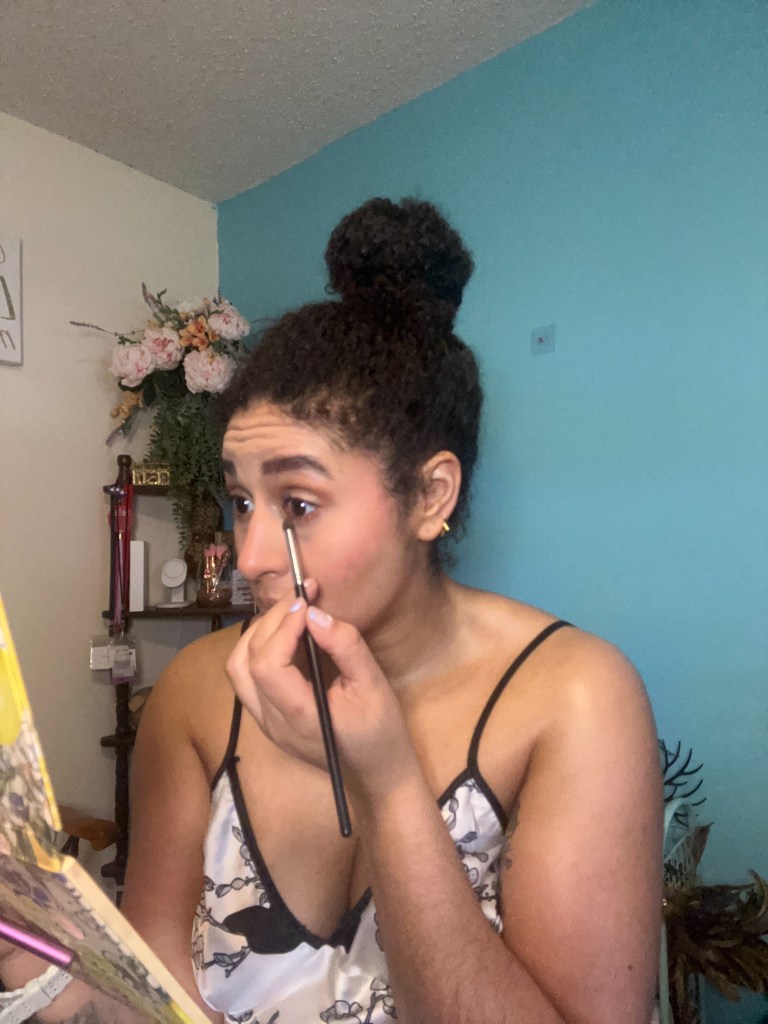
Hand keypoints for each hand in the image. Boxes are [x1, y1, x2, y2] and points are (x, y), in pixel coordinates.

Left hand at [226, 593, 417, 799]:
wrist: (376, 776)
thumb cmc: (381, 732)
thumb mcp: (375, 686)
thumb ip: (346, 648)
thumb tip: (315, 613)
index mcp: (299, 716)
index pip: (267, 664)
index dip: (281, 627)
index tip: (306, 602)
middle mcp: (272, 722)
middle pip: (245, 662)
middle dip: (269, 622)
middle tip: (300, 599)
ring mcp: (265, 724)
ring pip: (237, 670)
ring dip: (256, 635)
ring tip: (288, 614)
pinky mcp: (267, 720)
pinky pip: (246, 679)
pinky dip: (257, 649)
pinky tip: (285, 637)